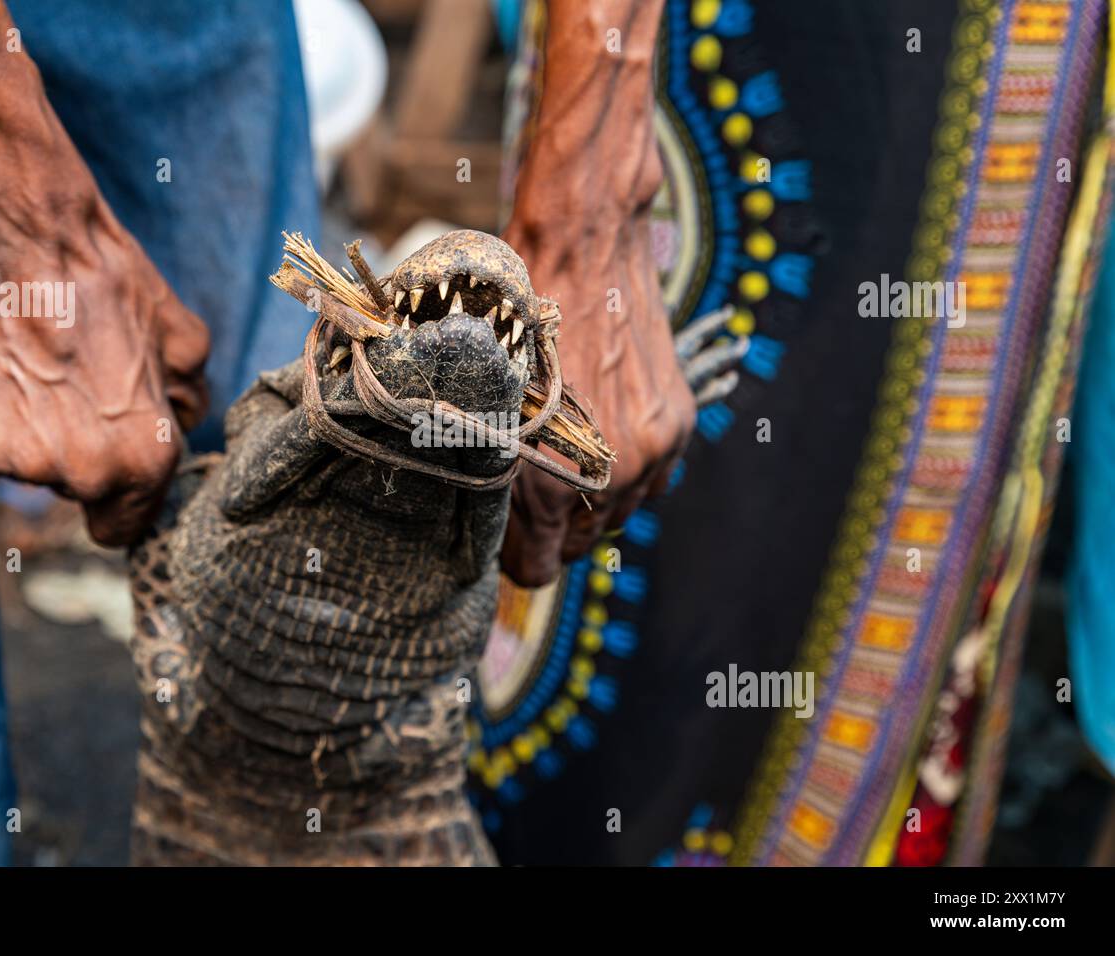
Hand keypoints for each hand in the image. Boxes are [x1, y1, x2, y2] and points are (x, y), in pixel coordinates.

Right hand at [0, 186, 209, 545]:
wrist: (14, 233)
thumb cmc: (106, 279)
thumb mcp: (181, 335)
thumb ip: (190, 395)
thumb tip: (184, 418)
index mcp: (146, 458)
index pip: (130, 524)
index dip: (127, 498)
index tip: (118, 468)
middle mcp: (87, 475)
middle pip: (86, 496)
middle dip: (87, 455)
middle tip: (79, 391)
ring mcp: (25, 466)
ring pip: (39, 473)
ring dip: (43, 437)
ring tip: (45, 370)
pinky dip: (0, 421)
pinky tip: (9, 370)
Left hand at [498, 0, 691, 586]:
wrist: (583, 244)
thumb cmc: (512, 315)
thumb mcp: (478, 401)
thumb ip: (488, 475)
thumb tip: (496, 522)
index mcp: (551, 480)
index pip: (538, 568)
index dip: (516, 554)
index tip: (506, 531)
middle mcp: (611, 475)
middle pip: (584, 545)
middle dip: (554, 527)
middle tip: (530, 489)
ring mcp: (654, 449)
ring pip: (622, 512)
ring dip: (593, 498)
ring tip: (565, 457)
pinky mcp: (678, 422)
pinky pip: (655, 477)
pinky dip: (629, 467)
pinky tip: (601, 434)